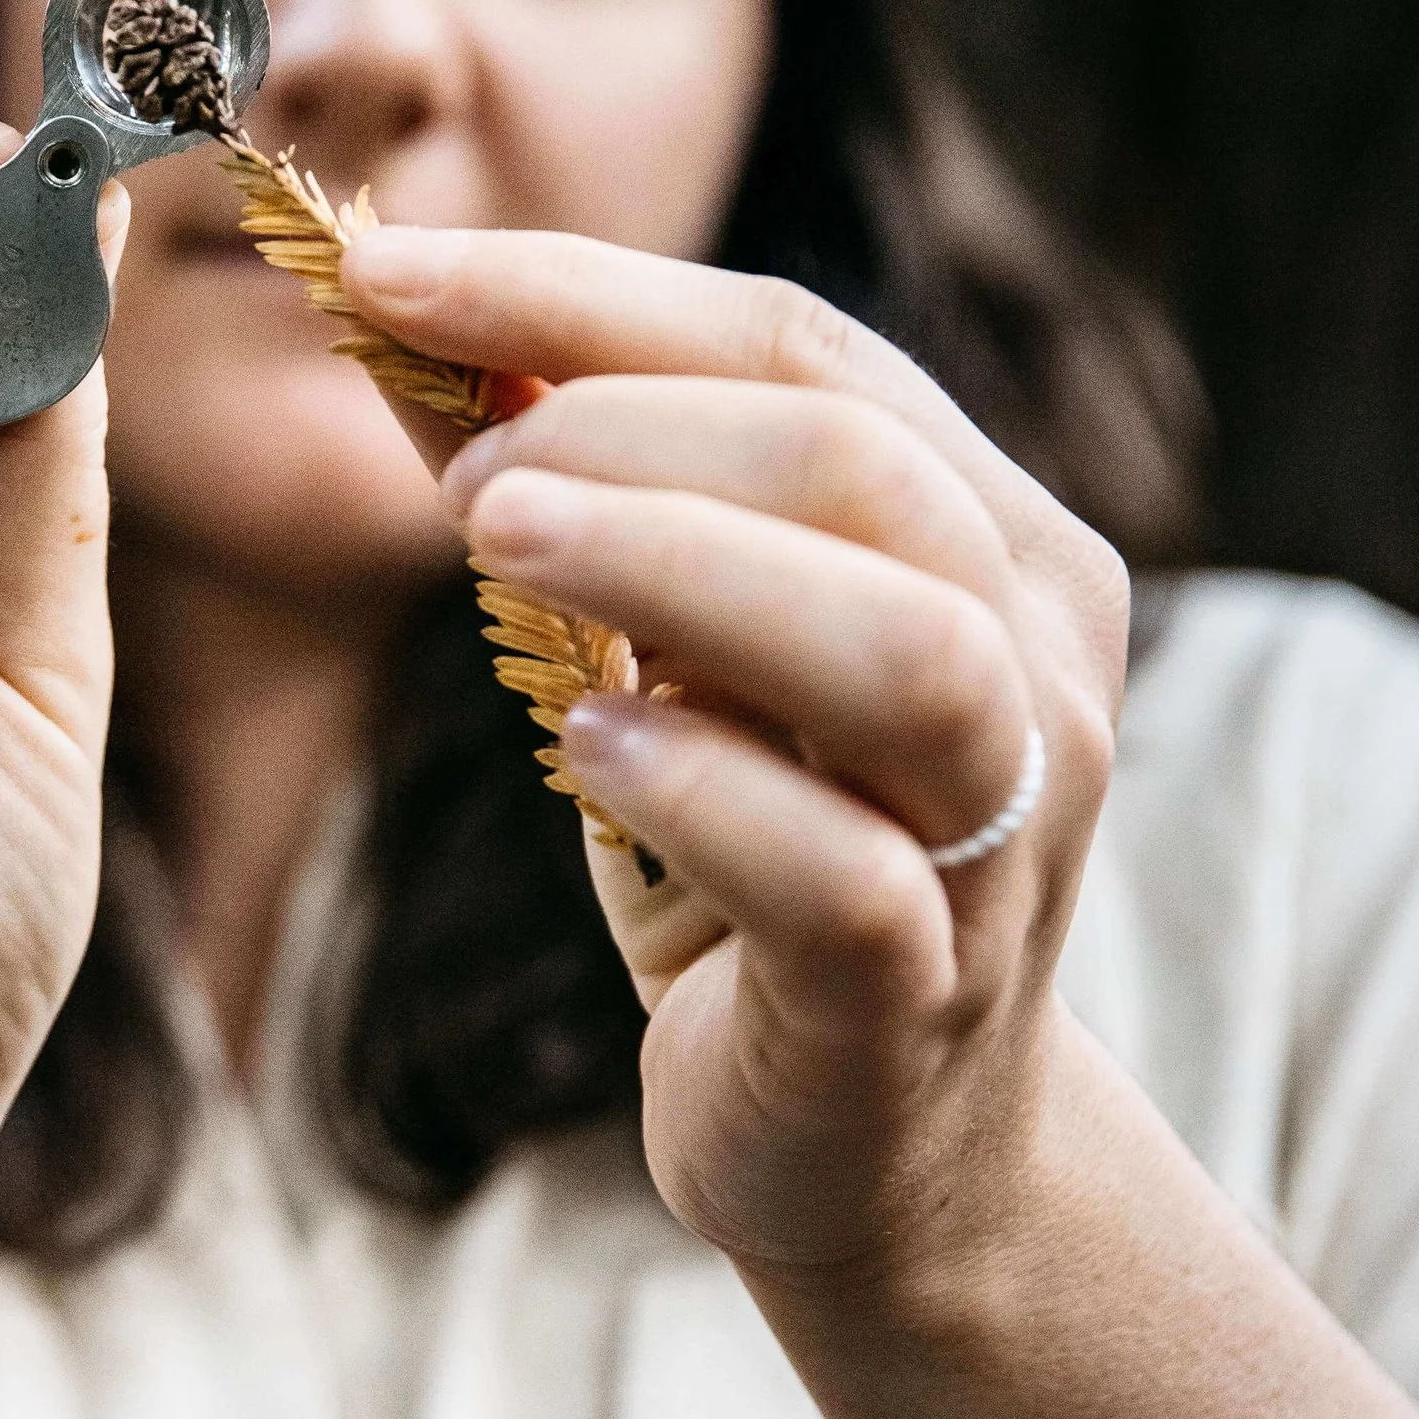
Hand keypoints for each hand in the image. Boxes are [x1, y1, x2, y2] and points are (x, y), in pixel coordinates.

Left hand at [342, 226, 1127, 1280]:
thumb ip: (565, 485)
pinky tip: (584, 748)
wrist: (880, 1152)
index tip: (378, 265)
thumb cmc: (764, 859)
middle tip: (460, 475)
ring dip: (676, 563)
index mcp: (997, 539)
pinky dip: (702, 789)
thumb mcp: (671, 652)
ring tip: (495, 539)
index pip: (806, 347)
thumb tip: (393, 318)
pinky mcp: (916, 994)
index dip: (582, 287)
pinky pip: (843, 873)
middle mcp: (1040, 666)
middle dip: (632, 426)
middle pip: (863, 468)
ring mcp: (1001, 838)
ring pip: (903, 651)